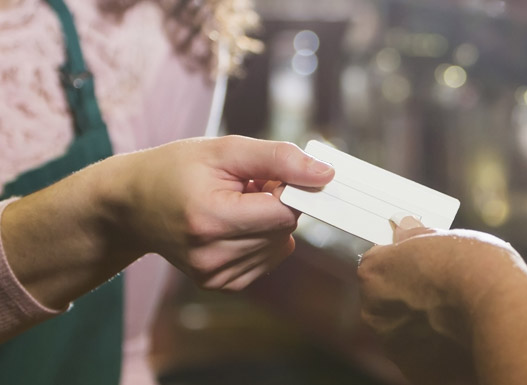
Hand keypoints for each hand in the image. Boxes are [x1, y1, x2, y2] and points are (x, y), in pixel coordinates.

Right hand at [104, 135, 333, 290]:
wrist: (131, 204)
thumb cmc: (176, 169)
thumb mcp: (225, 150)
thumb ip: (280, 159)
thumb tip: (326, 175)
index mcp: (211, 219)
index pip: (284, 211)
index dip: (285, 188)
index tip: (264, 175)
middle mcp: (212, 257)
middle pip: (284, 230)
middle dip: (274, 203)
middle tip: (242, 187)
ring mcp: (215, 276)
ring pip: (280, 246)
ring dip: (267, 221)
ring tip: (232, 205)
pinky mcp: (219, 285)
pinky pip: (267, 259)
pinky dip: (259, 239)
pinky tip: (231, 224)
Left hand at [358, 217, 521, 384]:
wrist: (503, 313)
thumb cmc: (476, 267)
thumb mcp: (446, 236)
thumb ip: (417, 238)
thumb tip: (404, 229)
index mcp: (374, 273)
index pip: (379, 262)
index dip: (402, 261)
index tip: (420, 262)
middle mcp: (374, 312)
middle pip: (389, 299)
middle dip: (410, 294)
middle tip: (443, 289)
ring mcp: (394, 346)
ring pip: (406, 330)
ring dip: (422, 324)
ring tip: (458, 315)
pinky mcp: (417, 372)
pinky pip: (424, 355)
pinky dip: (438, 348)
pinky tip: (461, 337)